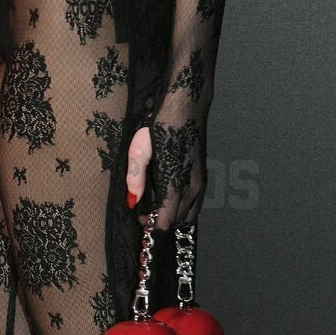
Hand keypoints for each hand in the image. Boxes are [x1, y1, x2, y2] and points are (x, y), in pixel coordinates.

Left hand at [124, 117, 206, 231]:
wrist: (187, 105)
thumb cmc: (161, 124)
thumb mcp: (139, 150)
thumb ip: (135, 178)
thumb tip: (132, 202)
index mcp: (175, 184)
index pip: (166, 222)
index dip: (152, 229)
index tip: (139, 227)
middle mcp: (191, 187)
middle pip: (177, 222)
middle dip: (161, 223)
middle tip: (143, 215)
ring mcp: (200, 182)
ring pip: (189, 215)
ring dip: (173, 217)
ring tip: (154, 207)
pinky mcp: (203, 176)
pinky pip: (195, 203)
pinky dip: (182, 208)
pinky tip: (167, 196)